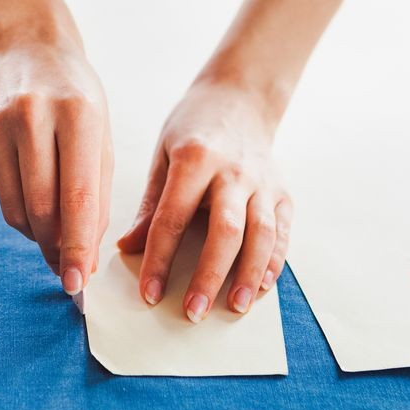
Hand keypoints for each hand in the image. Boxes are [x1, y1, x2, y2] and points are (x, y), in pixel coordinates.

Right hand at [0, 40, 112, 293]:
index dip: (78, 246)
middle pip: (43, 207)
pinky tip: (36, 202)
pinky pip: (0, 194)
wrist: (28, 47)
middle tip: (70, 274)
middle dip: (57, 249)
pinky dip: (22, 211)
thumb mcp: (101, 135)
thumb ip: (98, 196)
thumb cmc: (77, 97)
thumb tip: (84, 259)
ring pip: (16, 208)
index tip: (79, 283)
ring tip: (57, 241)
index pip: (78, 196)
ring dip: (39, 236)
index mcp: (78, 114)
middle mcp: (33, 117)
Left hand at [117, 79, 291, 321]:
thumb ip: (150, 204)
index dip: (159, 259)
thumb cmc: (193, 128)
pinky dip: (274, 263)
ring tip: (233, 308)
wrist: (240, 97)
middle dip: (209, 276)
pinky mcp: (282, 192)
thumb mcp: (163, 155)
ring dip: (247, 275)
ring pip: (260, 235)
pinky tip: (260, 287)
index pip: (173, 218)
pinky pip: (282, 233)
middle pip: (224, 231)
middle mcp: (234, 172)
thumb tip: (127, 248)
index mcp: (195, 160)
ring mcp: (263, 183)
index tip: (148, 294)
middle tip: (193, 312)